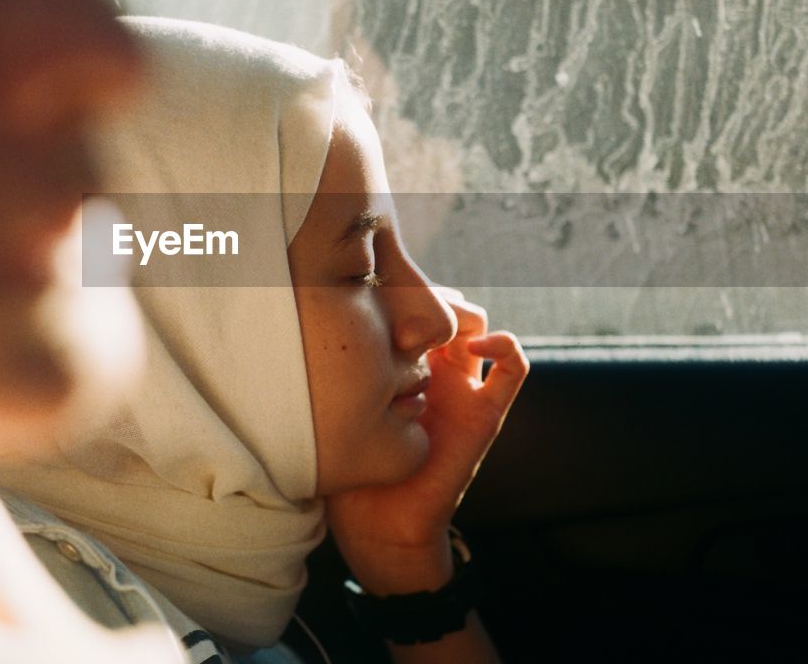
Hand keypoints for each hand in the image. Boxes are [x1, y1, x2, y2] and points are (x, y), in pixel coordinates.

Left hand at [326, 289, 527, 593]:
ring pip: (478, 325)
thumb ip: (327, 364)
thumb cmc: (346, 462)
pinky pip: (514, 371)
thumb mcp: (333, 400)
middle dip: (426, 293)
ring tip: (433, 321)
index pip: (410, 303)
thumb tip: (294, 317)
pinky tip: (473, 346)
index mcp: (400, 363)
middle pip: (443, 305)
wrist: (376, 522)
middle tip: (401, 298)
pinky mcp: (485, 414)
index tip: (372, 284)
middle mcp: (434, 370)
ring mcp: (463, 389)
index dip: (397, 287)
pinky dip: (504, 346)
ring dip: (460, 312)